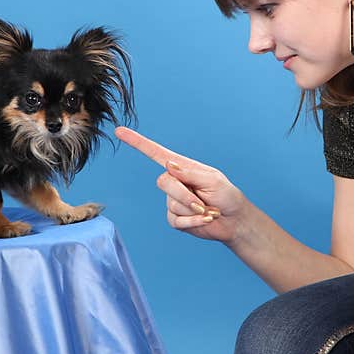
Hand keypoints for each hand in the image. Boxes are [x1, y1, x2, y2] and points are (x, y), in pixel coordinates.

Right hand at [114, 126, 248, 242]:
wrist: (234, 221)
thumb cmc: (227, 196)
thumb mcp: (213, 180)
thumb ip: (190, 173)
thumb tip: (168, 165)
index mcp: (182, 167)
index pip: (155, 153)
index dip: (137, 142)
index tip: (119, 131)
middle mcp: (175, 181)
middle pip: (163, 182)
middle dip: (184, 194)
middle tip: (203, 202)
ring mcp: (173, 200)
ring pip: (171, 203)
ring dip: (193, 210)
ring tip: (208, 210)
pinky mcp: (175, 218)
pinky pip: (176, 220)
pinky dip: (193, 221)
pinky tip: (205, 220)